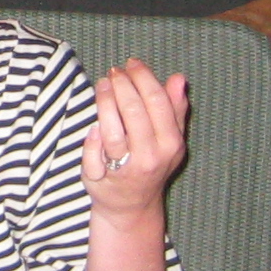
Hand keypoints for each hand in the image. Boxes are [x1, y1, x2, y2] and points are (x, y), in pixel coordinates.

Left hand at [80, 59, 188, 225]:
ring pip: (112, 131)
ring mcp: (125, 169)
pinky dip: (92, 139)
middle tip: (114, 71)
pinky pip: (93, 155)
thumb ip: (175, 109)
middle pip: (133, 112)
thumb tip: (179, 78)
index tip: (132, 63)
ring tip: (102, 84)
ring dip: (104, 102)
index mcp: (170, 144)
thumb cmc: (152, 163)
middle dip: (122, 85)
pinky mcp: (101, 179)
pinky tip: (93, 124)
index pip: (157, 102)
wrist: (133, 206)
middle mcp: (150, 157)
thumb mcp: (171, 139)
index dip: (143, 78)